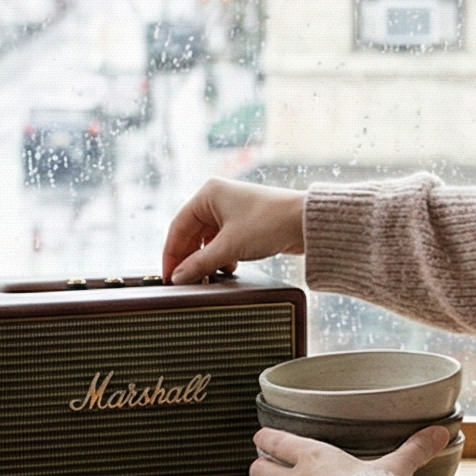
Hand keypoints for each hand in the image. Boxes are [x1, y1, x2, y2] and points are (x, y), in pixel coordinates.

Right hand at [161, 179, 306, 283]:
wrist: (306, 223)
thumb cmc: (269, 223)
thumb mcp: (229, 247)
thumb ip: (200, 264)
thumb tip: (179, 278)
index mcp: (208, 194)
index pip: (178, 226)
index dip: (171, 254)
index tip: (169, 276)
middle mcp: (218, 198)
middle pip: (192, 233)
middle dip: (189, 258)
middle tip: (185, 281)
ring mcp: (232, 210)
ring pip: (207, 239)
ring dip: (206, 259)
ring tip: (206, 277)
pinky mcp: (245, 222)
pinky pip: (223, 241)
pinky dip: (221, 256)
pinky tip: (227, 269)